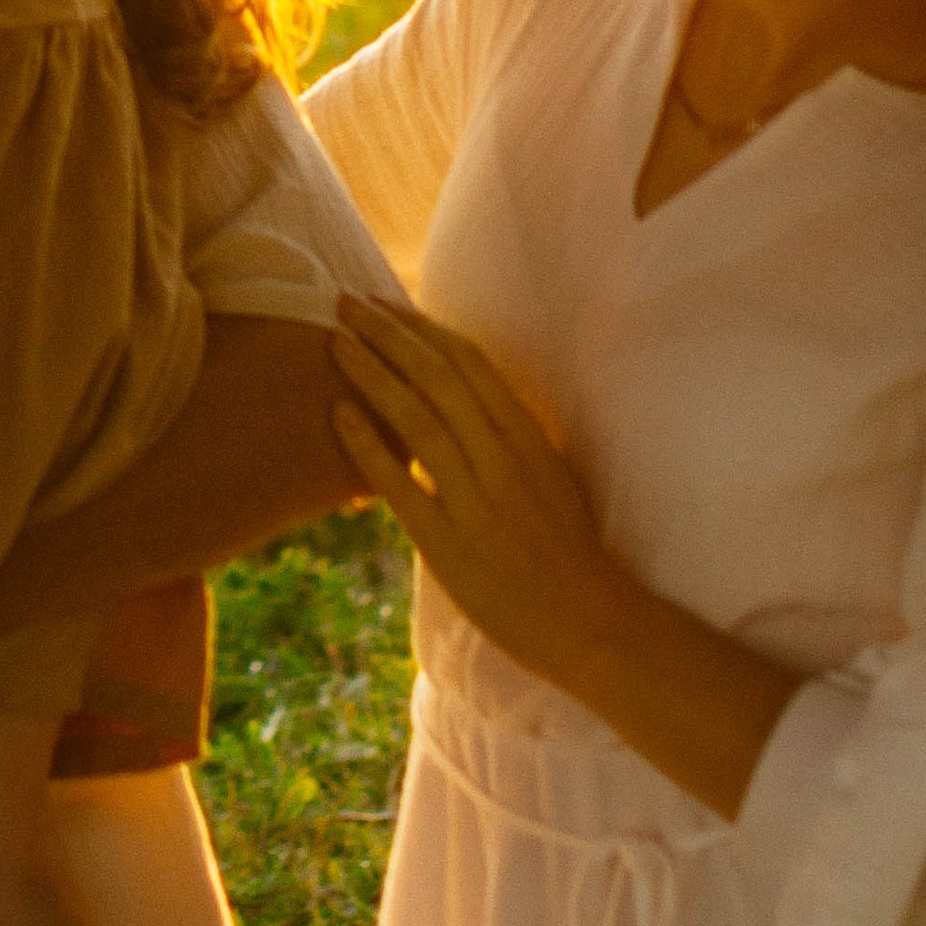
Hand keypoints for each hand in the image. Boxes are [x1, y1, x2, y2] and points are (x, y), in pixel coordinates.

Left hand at [332, 294, 632, 700]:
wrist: (590, 623)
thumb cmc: (569, 550)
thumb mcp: (549, 475)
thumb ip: (510, 436)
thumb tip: (466, 400)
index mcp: (530, 436)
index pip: (471, 363)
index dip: (425, 327)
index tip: (389, 304)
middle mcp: (503, 458)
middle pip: (437, 375)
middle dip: (388, 333)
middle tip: (346, 302)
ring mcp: (476, 500)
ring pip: (417, 417)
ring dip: (371, 372)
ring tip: (335, 342)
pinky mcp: (449, 545)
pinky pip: (400, 485)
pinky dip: (367, 445)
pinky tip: (337, 413)